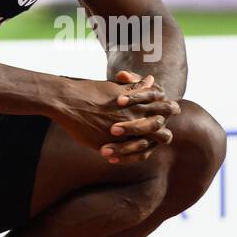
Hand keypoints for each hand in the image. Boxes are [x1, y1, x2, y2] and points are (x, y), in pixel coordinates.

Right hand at [50, 73, 178, 163]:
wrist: (68, 101)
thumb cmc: (91, 91)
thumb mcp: (116, 88)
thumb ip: (136, 87)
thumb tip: (151, 80)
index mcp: (138, 103)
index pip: (164, 109)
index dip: (169, 112)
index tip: (165, 116)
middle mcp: (134, 118)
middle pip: (160, 130)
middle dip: (161, 134)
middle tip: (158, 135)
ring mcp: (123, 132)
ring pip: (143, 145)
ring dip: (141, 147)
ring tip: (139, 147)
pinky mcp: (110, 143)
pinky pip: (125, 154)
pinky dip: (126, 156)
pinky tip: (120, 155)